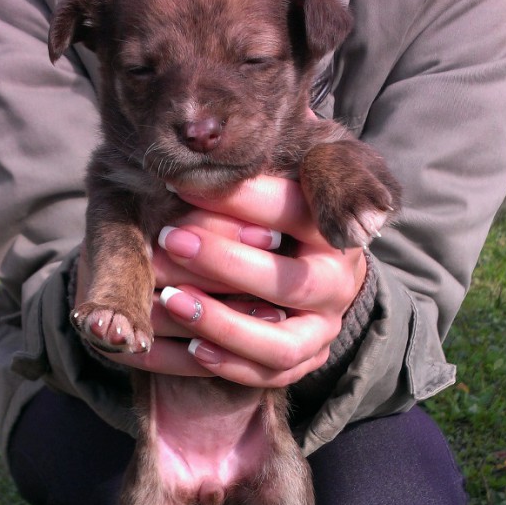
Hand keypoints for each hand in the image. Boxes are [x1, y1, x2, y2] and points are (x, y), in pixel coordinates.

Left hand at [76, 175, 367, 386]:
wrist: (315, 269)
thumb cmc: (280, 213)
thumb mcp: (280, 176)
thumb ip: (257, 160)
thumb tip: (209, 129)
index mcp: (333, 225)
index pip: (294, 210)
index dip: (238, 197)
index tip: (180, 182)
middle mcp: (338, 279)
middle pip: (289, 281)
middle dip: (224, 262)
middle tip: (167, 239)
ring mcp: (324, 326)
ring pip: (280, 342)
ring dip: (221, 323)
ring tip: (170, 299)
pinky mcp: (306, 361)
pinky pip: (270, 375)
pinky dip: (229, 364)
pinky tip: (191, 347)